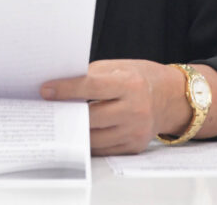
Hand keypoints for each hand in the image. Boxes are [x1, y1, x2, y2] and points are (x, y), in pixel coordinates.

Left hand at [40, 59, 185, 155]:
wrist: (171, 98)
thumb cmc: (141, 78)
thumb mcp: (119, 67)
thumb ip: (92, 75)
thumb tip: (61, 84)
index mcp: (130, 84)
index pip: (91, 86)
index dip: (66, 89)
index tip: (45, 90)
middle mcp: (135, 109)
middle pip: (90, 116)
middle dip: (66, 113)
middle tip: (47, 109)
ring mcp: (135, 131)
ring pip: (94, 136)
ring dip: (74, 130)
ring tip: (59, 120)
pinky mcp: (134, 146)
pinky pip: (103, 148)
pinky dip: (89, 140)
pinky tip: (77, 132)